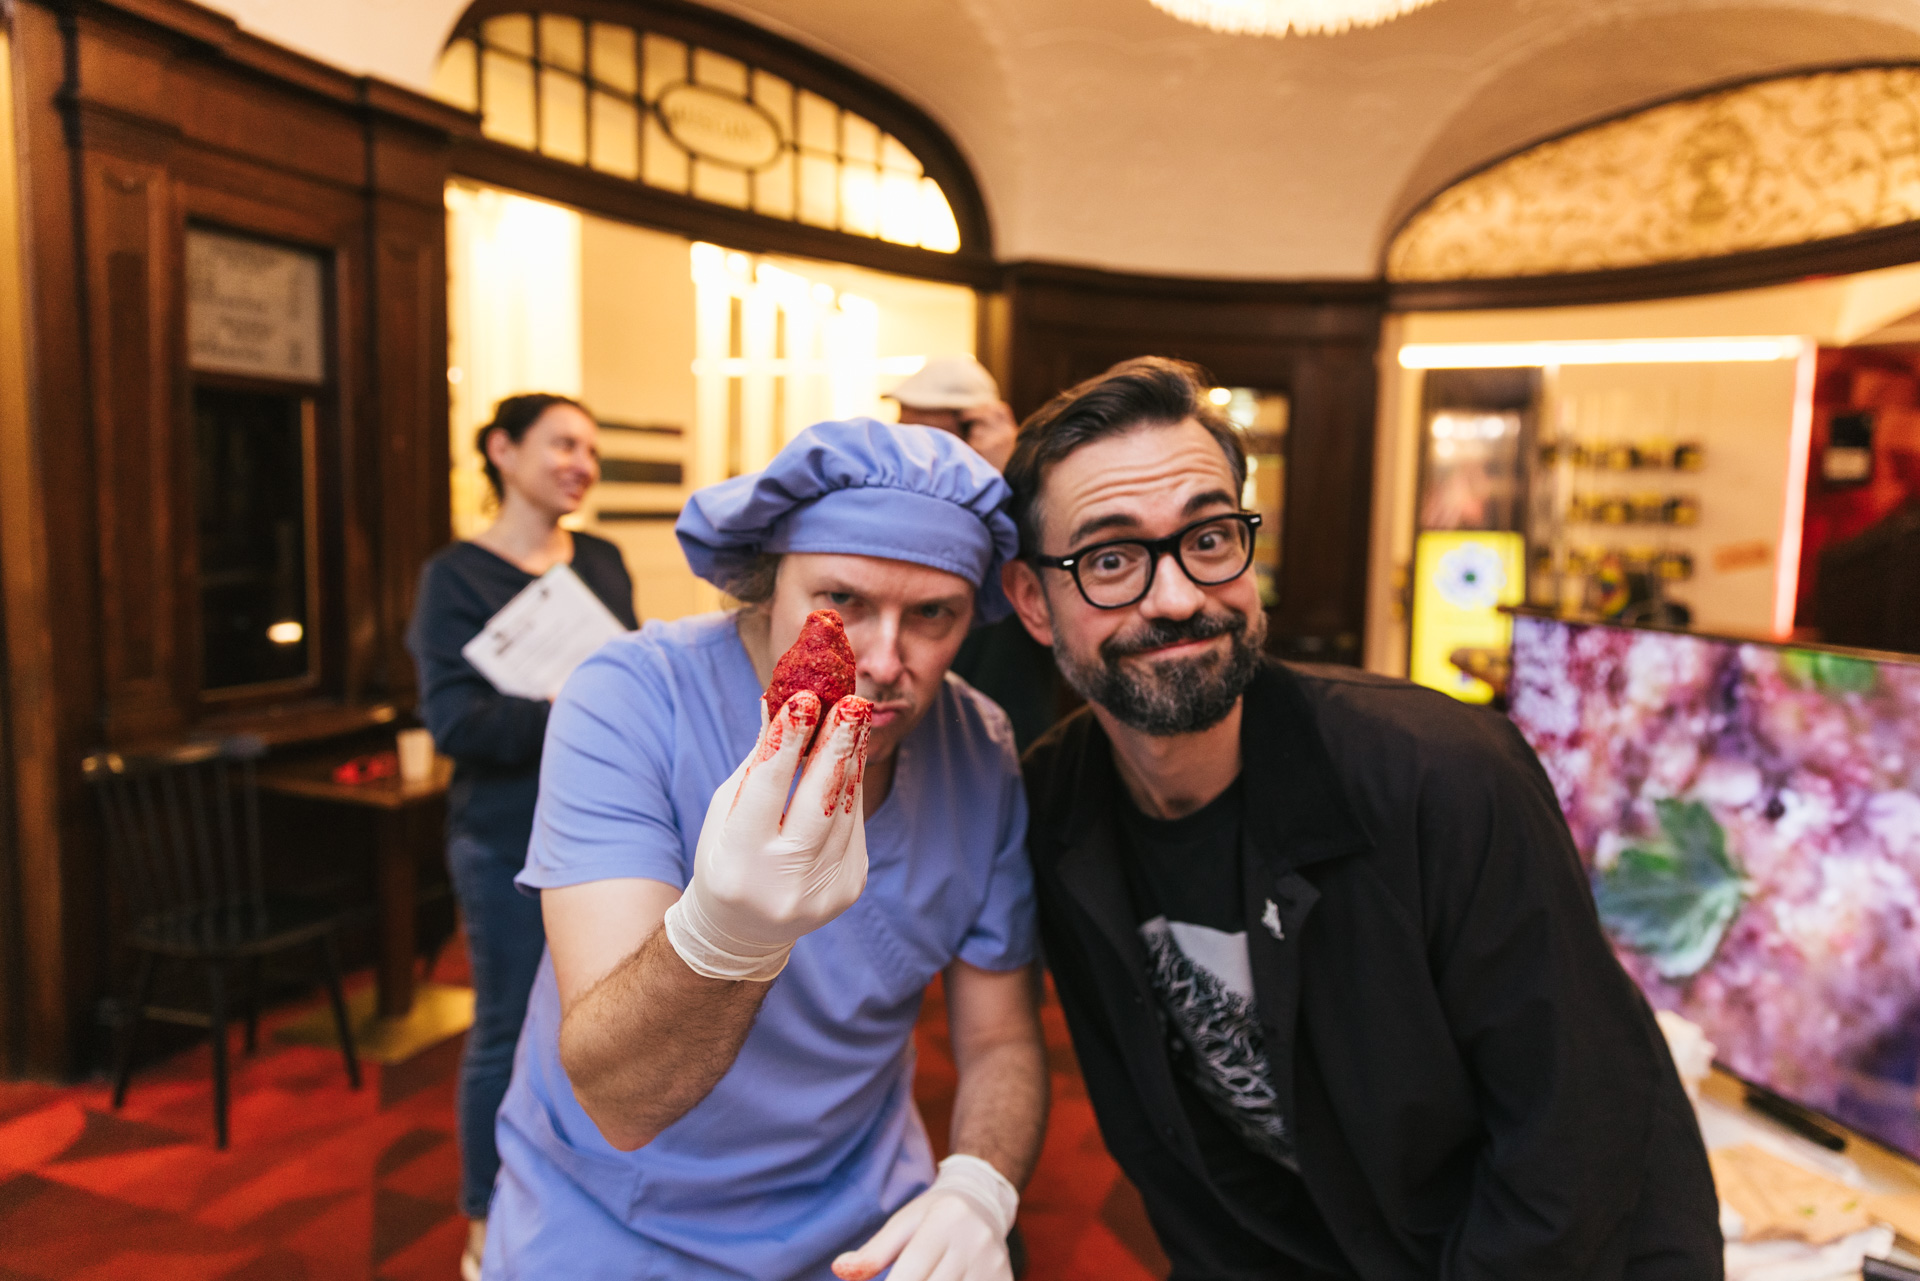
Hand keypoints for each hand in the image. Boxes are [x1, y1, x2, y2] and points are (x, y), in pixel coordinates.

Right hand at [663, 691, 871, 980]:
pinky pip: (854, 826)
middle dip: (837, 745)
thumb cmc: (726, 855)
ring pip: (845, 811)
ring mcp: (822, 890)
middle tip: (852, 700)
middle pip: (818, 802)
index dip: (788, 743)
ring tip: (855, 716)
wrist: (744, 930)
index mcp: (738, 863)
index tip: (804, 698)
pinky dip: (852, 788)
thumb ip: (759, 763)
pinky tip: (851, 755)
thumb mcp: (727, 811)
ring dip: (852, 759)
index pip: (767, 791)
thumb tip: (779, 702)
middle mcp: (783, 882)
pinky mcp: (849, 888)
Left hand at [832, 1155, 1017, 1280]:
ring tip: (924, 1280)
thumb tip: (839, 1270)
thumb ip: (874, 1251)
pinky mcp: (1005, 1280)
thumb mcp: (903, 1223)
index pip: (913, 1268)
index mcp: (946, 1220)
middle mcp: (975, 1242)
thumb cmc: (933, 1215)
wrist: (984, 1202)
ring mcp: (994, 1265)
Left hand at [957, 401, 1016, 471]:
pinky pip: (972, 443)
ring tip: (982, 452)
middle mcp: (1006, 432)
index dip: (988, 407)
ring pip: (976, 430)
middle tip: (962, 418)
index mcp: (1013, 431)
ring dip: (974, 438)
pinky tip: (980, 459)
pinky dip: (972, 449)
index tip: (978, 408)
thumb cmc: (1008, 468)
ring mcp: (996, 439)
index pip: (1001, 409)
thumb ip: (1000, 433)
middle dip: (972, 415)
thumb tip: (980, 419)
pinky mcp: (986, 448)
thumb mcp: (1011, 447)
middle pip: (985, 414)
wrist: (1016, 486)